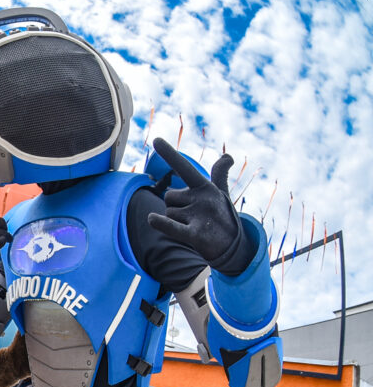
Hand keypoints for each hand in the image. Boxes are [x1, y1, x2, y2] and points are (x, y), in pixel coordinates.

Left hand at [147, 138, 242, 264]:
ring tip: (195, 228)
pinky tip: (152, 219)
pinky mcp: (197, 234)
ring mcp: (200, 215)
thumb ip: (219, 174)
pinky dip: (162, 224)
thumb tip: (228, 156)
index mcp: (205, 187)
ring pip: (168, 214)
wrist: (234, 248)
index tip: (155, 139)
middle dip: (174, 208)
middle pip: (168, 199)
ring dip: (176, 222)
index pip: (184, 167)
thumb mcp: (220, 194)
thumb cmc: (222, 217)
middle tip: (193, 218)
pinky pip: (172, 226)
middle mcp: (203, 198)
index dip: (169, 154)